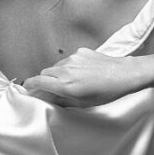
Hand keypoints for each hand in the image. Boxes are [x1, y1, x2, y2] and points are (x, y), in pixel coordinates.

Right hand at [21, 48, 142, 107]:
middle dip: (46, 81)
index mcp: (65, 85)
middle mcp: (66, 70)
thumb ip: (62, 101)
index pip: (37, 82)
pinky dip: (70, 66)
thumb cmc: (107, 92)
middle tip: (54, 88)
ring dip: (58, 73)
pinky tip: (83, 72)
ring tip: (73, 81)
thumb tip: (49, 99)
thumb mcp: (84, 103)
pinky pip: (69, 59)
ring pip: (56, 66)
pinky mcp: (81, 51)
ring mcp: (73, 58)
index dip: (30, 86)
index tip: (29, 89)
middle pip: (45, 73)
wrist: (125, 74)